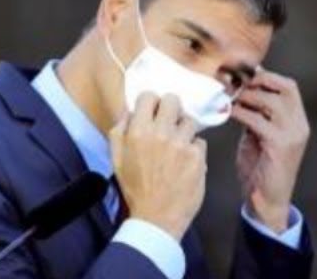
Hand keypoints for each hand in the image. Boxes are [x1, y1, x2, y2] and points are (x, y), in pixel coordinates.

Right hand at [109, 92, 206, 239]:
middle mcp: (161, 133)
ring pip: (190, 120)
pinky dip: (194, 149)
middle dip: (171, 110)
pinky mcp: (198, 157)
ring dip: (185, 130)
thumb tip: (131, 111)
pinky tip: (187, 162)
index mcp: (138, 131)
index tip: (153, 112)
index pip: (149, 96)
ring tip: (180, 144)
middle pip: (173, 100)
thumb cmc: (135, 189)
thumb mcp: (116, 159)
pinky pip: (200, 141)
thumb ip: (120, 130)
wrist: (156, 218)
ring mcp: (182, 144)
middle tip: (169, 123)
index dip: (151, 104)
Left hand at [232, 68, 309, 232]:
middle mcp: (299, 125)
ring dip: (247, 96)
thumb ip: (256, 113)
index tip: (243, 75)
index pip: (289, 86)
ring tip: (229, 98)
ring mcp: (293, 135)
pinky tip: (228, 113)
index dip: (266, 76)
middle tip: (235, 84)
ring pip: (272, 101)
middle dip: (258, 82)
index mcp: (297, 121)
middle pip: (284, 88)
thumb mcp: (259, 135)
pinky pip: (258, 120)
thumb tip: (240, 89)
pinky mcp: (280, 145)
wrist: (265, 202)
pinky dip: (241, 113)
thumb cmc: (260, 169)